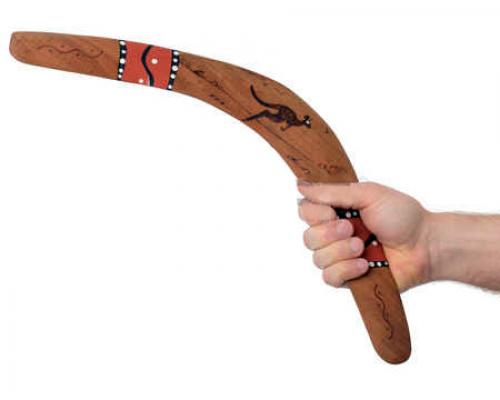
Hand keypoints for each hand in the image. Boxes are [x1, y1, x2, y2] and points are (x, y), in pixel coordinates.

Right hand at [298, 181, 431, 291]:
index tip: (333, 211)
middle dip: (329, 234)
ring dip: (340, 251)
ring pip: (317, 259)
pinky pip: (329, 278)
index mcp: (337, 211)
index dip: (314, 214)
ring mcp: (340, 257)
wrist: (426, 245)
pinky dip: (346, 269)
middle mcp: (335, 234)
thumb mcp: (368, 194)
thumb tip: (300, 185)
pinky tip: (364, 264)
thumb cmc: (402, 216)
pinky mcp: (348, 278)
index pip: (305, 212)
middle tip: (351, 228)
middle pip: (307, 238)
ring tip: (363, 246)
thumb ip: (332, 191)